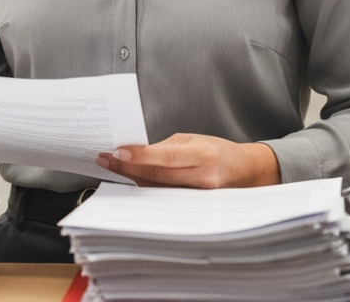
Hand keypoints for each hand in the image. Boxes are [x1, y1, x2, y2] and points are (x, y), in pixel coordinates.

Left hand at [95, 133, 280, 188]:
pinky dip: (146, 188)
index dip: (137, 157)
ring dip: (132, 178)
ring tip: (112, 165)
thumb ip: (165, 148)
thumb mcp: (193, 140)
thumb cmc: (218, 151)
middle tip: (104, 159)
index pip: (163, 158)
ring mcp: (198, 198)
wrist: (246, 172)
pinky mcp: (193, 208)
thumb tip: (135, 152)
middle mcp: (201, 179)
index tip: (115, 152)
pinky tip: (132, 180)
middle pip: (155, 176)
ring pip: (155, 190)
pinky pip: (163, 198)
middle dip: (126, 167)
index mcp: (202, 155)